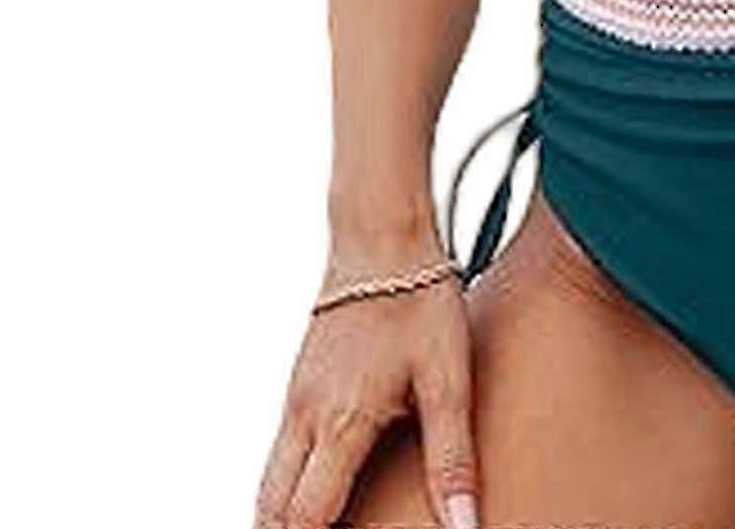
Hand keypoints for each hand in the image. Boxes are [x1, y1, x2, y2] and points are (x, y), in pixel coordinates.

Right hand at [255, 252, 477, 528]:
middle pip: (271, 511)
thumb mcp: (449, 380)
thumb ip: (452, 459)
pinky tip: (312, 491)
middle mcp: (305, 416)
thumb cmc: (420, 300)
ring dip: (280, 517)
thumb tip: (465, 525)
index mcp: (340, 423)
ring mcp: (295, 398)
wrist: (382, 235)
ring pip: (269, 483)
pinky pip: (278, 453)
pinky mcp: (299, 382)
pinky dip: (285, 486)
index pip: (305, 519)